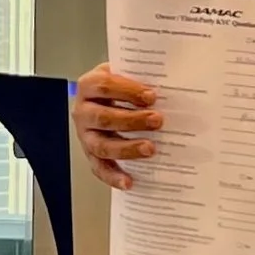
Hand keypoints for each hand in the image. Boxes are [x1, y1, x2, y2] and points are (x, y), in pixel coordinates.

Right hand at [73, 63, 163, 190]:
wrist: (102, 98)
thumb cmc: (117, 86)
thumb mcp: (125, 72)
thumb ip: (140, 75)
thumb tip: (171, 83)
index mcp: (89, 86)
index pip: (104, 86)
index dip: (128, 91)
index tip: (152, 96)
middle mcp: (83, 111)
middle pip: (103, 117)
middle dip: (132, 120)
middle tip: (157, 121)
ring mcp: (85, 135)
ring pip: (102, 145)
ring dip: (127, 148)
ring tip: (150, 148)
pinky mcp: (91, 154)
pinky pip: (99, 168)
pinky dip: (113, 177)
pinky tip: (129, 182)